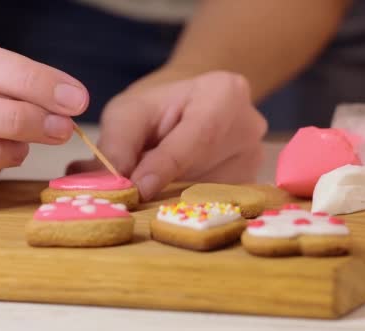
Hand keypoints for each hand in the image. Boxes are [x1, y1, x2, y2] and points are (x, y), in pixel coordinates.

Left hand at [68, 70, 267, 200]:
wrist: (187, 109)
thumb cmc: (156, 109)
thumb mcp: (127, 114)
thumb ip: (117, 146)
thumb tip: (110, 185)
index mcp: (224, 93)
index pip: (199, 136)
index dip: (166, 166)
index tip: (137, 188)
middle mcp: (250, 126)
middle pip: (205, 169)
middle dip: (165, 186)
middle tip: (131, 190)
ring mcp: (254, 158)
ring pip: (209, 193)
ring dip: (174, 196)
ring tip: (155, 180)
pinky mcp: (250, 184)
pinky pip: (215, 203)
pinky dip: (188, 203)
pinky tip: (174, 188)